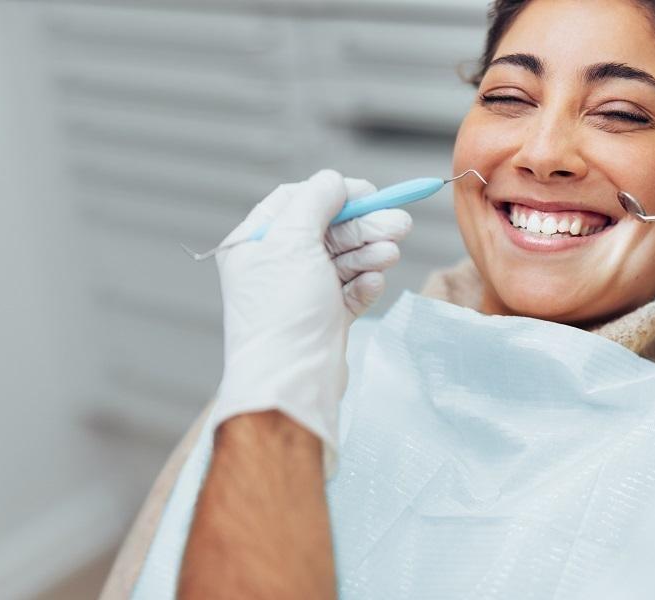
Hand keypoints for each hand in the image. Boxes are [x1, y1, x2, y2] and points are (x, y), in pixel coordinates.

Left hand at [211, 169, 412, 455]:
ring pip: (343, 259)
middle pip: (326, 230)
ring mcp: (300, 294)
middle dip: (363, 225)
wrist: (291, 382)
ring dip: (369, 251)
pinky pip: (349, 291)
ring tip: (392, 251)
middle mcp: (274, 267)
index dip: (333, 193)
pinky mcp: (323, 319)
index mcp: (254, 244)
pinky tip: (373, 282)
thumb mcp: (294, 241)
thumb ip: (315, 201)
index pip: (295, 200)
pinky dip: (364, 283)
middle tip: (400, 223)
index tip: (368, 192)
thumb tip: (334, 181)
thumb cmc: (283, 311)